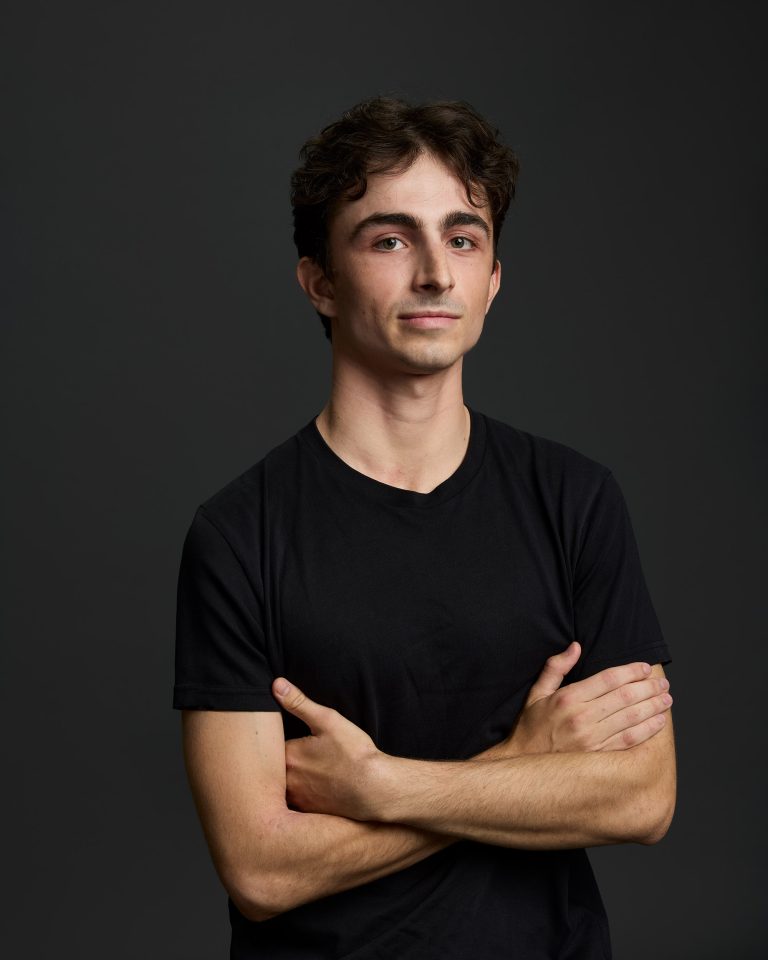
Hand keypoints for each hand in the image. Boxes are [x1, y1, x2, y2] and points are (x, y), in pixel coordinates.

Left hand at [273, 678, 380, 819]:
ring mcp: (296, 801)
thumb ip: (299, 702)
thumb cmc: (355, 754)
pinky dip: (300, 796)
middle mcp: (286, 782)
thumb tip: (276, 684)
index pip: (269, 746)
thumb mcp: (328, 721)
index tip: (287, 738)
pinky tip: (314, 790)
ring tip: (306, 772)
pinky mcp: (307, 815)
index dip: (276, 740)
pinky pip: (293, 805)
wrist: (376, 790)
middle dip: (278, 761)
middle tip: (300, 755)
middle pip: (272, 768)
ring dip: (287, 780)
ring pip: (281, 787)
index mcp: (288, 756)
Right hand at [482, 642, 671, 758]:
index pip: (608, 679)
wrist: (522, 763)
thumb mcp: (537, 692)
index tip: (645, 668)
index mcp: (568, 698)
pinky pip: (629, 741)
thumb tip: (575, 646)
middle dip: (648, 687)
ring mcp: (592, 739)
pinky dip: (647, 730)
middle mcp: (582, 717)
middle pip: (625, 697)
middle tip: (663, 683)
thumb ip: (555, 667)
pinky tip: (659, 722)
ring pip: (631, 718)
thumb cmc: (531, 727)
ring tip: (666, 699)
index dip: (631, 671)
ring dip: (652, 706)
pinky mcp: (598, 757)